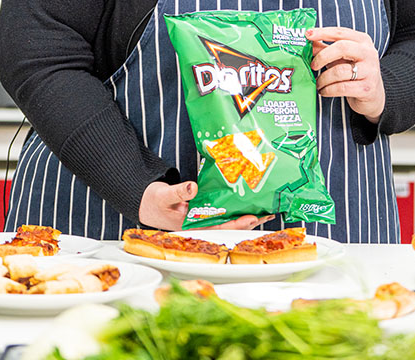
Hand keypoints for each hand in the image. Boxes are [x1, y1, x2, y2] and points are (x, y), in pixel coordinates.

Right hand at [138, 180, 273, 230]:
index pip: (219, 227)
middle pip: (229, 225)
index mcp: (192, 225)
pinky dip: (235, 208)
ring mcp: (203, 218)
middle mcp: (201, 224)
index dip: (236, 223)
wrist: (147, 202)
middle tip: (267, 213)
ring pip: (229, 219)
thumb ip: (178, 191)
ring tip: (264, 210)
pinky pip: (223, 212)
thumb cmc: (155, 202)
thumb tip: (192, 187)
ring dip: (245, 216)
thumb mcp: (164, 195)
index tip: (251, 217)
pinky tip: (247, 203)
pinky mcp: (204, 211)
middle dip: (249, 221)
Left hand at [306, 26, 384, 122]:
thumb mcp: (341, 57)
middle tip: (313, 65)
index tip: (308, 35)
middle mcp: (368, 53)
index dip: (322, 32)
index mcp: (362, 41)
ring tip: (318, 83)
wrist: (373, 95)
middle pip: (342, 48)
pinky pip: (342, 87)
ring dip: (323, 78)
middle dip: (322, 56)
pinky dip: (328, 90)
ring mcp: (370, 71)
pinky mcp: (367, 88)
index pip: (340, 32)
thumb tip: (307, 43)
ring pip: (339, 71)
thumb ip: (325, 49)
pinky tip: (324, 91)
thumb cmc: (355, 72)